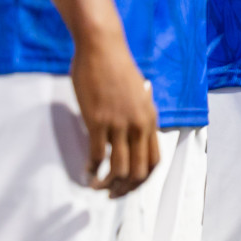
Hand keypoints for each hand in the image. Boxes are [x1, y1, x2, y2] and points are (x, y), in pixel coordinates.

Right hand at [69, 25, 159, 197]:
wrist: (103, 48)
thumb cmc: (117, 68)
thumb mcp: (138, 93)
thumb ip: (138, 113)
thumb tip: (134, 128)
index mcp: (151, 119)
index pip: (155, 161)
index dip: (142, 180)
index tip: (128, 187)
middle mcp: (139, 125)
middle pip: (140, 171)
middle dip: (125, 189)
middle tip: (110, 193)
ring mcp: (119, 124)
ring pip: (119, 169)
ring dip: (107, 184)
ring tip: (96, 186)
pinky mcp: (98, 120)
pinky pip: (98, 155)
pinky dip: (91, 169)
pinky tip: (86, 172)